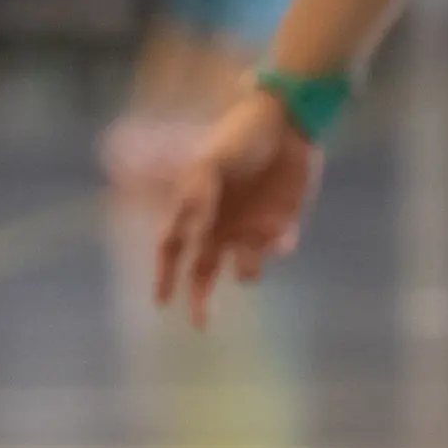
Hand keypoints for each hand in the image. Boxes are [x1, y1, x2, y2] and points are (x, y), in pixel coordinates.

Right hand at [153, 85, 325, 326]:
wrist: (287, 124)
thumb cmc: (240, 137)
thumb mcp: (210, 162)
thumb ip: (197, 196)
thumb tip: (191, 231)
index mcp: (196, 211)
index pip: (173, 249)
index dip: (165, 276)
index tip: (161, 302)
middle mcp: (220, 225)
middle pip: (204, 272)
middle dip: (200, 299)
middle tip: (201, 324)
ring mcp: (251, 226)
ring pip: (246, 268)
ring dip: (251, 265)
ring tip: (261, 238)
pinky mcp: (283, 223)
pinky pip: (280, 248)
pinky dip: (281, 246)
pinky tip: (282, 231)